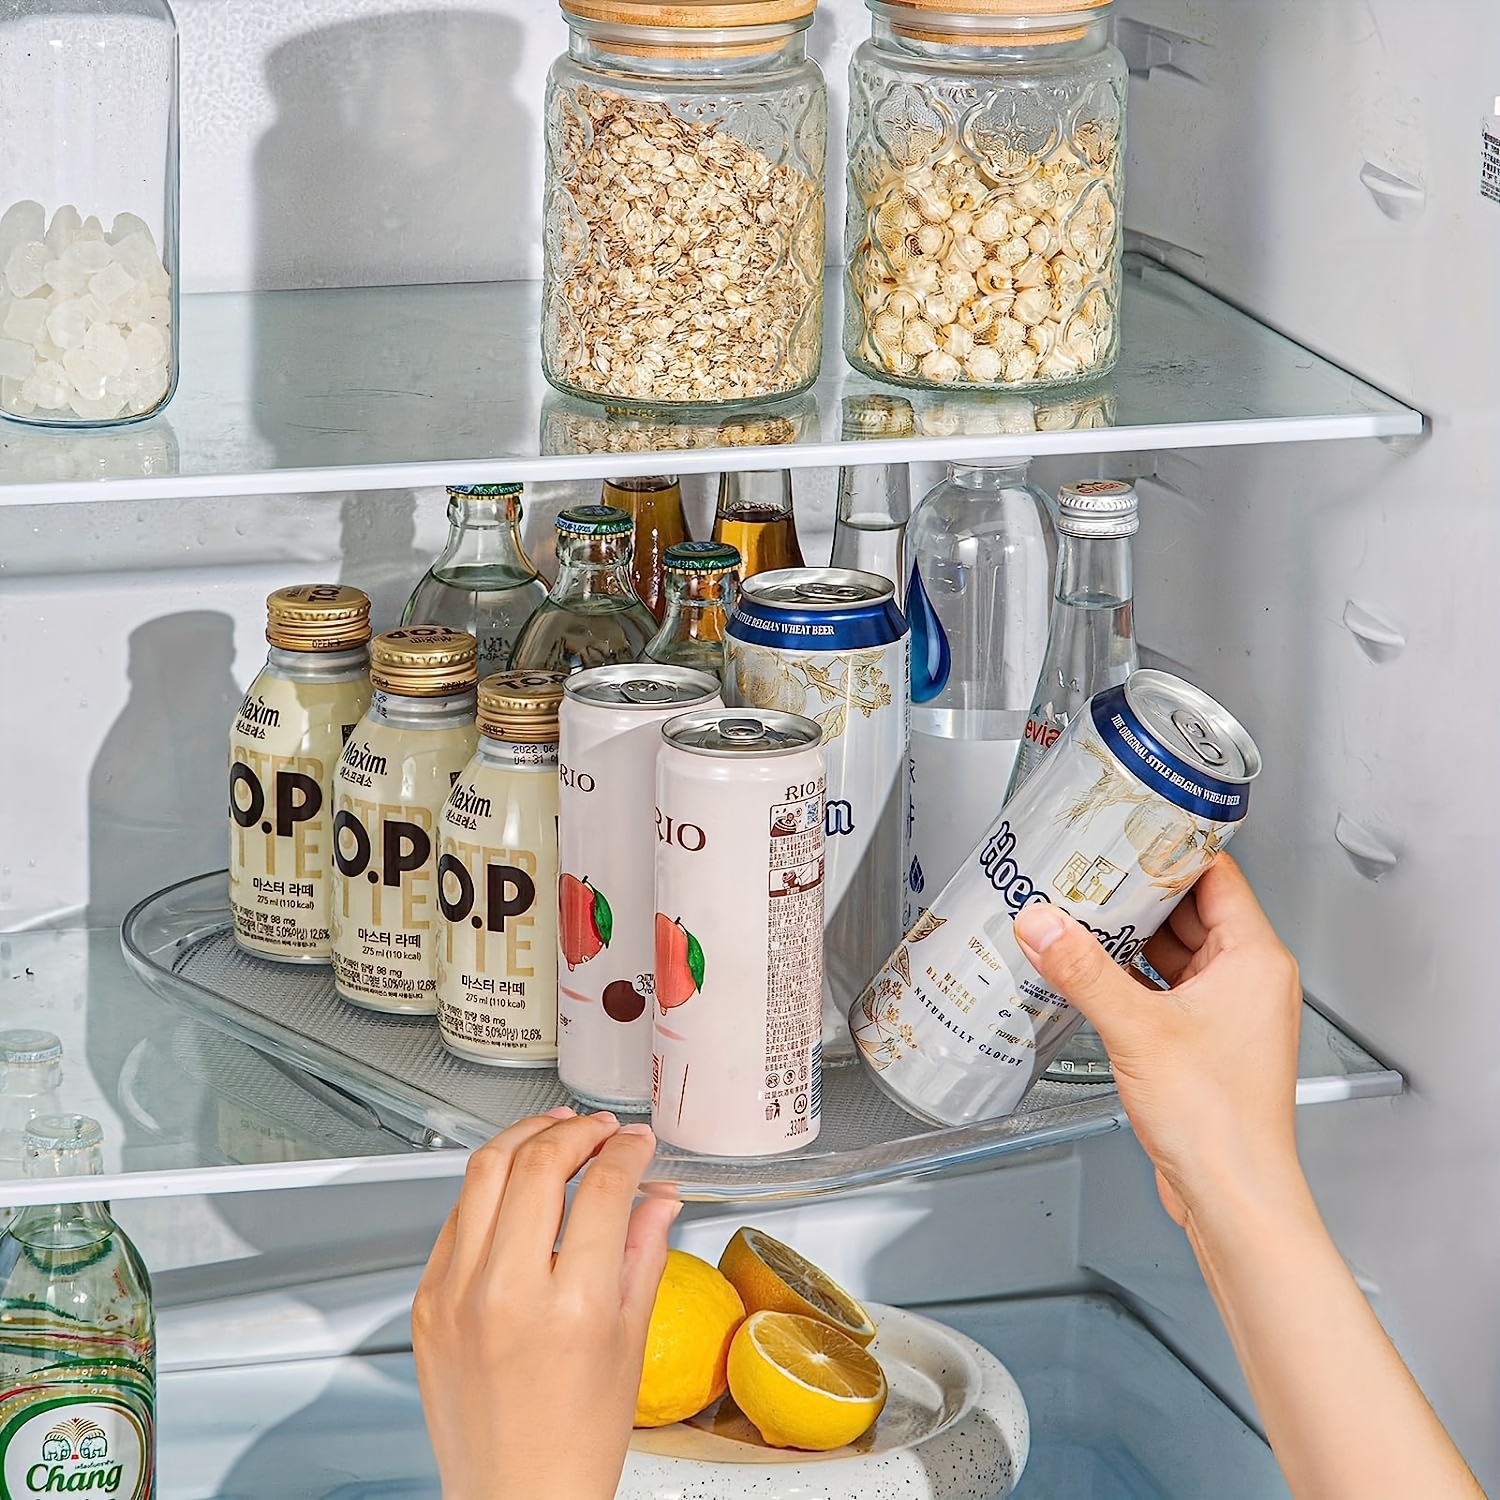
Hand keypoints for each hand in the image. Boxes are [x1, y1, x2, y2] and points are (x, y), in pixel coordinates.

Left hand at [413, 1108, 679, 1499]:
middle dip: (577, 1132)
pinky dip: (489, 1186)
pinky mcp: (427, 1302)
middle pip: (539, 1164)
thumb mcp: (630, 1343)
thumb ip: (644, 1253)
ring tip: (555, 1132)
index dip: (626, 1151)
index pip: (603, 1190)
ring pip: (484, 1172)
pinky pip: (456, 1217)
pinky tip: (514, 1183)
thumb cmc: (575, 1442)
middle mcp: (507, 1293)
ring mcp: (457, 1295)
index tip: (636, 1144)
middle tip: (599, 1130)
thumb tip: (657, 1196)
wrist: (515, 1499)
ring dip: (525, 1138)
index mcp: (572, 1308)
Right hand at [1013, 853, 1303, 1227]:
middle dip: (1135, 894)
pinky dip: (1129, 978)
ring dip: (1128, 939)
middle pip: (1188, 911)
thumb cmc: (1219, 1122)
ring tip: (1078, 919)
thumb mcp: (1136, 1028)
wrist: (1231, 1194)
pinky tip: (1090, 974)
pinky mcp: (1203, 1043)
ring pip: (1172, 953)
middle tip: (1086, 874)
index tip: (1128, 830)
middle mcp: (1247, 980)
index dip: (1170, 849)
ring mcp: (1226, 1013)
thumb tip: (1042, 924)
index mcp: (1254, 959)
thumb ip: (1082, 970)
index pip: (1214, 875)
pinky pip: (1163, 990)